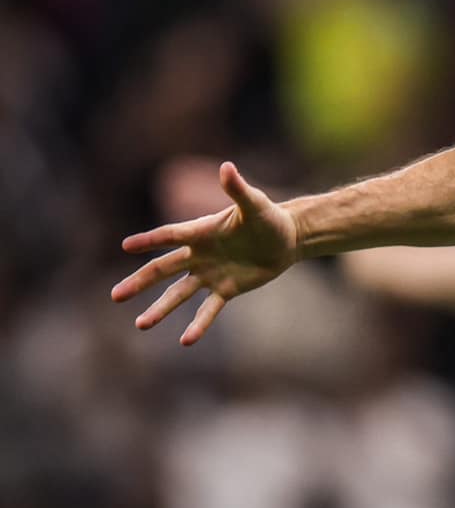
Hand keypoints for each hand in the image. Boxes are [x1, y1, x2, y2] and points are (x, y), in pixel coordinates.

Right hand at [112, 161, 300, 344]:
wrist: (286, 238)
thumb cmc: (269, 217)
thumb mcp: (255, 204)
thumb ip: (238, 189)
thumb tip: (227, 167)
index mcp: (200, 232)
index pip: (169, 237)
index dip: (149, 241)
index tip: (125, 246)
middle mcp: (199, 254)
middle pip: (163, 270)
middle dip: (139, 282)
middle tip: (115, 296)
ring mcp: (210, 273)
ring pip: (179, 293)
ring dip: (160, 308)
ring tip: (141, 324)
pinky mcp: (226, 288)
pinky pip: (209, 309)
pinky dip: (199, 324)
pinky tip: (186, 340)